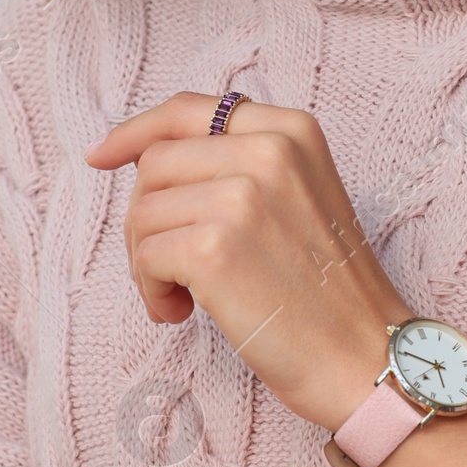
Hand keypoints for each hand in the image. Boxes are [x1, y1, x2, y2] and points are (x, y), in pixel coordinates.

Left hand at [84, 93, 404, 429]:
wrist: (365, 356)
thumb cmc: (328, 290)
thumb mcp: (301, 196)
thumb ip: (242, 164)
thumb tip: (145, 158)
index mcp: (291, 131)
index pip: (189, 110)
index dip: (136, 132)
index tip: (101, 157)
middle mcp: (268, 151)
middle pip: (155, 164)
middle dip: (147, 218)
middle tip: (172, 267)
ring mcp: (242, 197)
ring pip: (142, 212)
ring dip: (148, 261)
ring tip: (185, 297)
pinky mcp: (215, 248)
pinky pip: (144, 256)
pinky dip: (152, 290)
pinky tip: (183, 313)